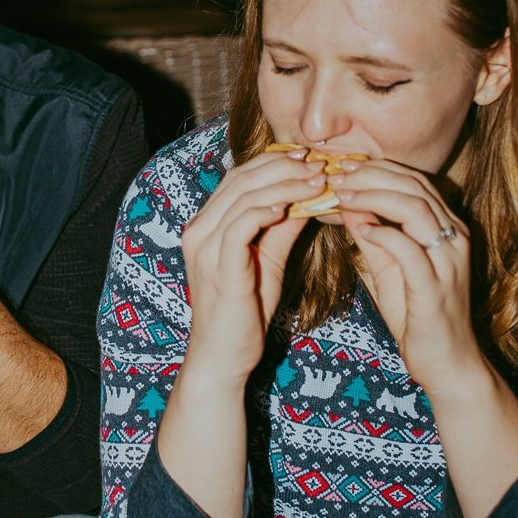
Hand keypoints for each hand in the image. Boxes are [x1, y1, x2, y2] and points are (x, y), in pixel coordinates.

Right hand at [179, 146, 316, 382]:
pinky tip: (291, 206)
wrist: (223, 358)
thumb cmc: (244, 314)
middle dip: (283, 166)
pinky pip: (241, 225)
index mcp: (206, 225)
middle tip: (319, 162)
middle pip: (241, 179)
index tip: (309, 158)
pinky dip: (266, 210)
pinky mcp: (218, 266)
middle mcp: (198, 230)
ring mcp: (204, 247)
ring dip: (284, 184)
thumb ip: (281, 230)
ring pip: (243, 197)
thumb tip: (307, 199)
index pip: (239, 178)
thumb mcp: (267, 262)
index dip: (274, 163)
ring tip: (316, 180)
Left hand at [324, 159, 479, 391]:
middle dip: (372, 175)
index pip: (415, 181)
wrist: (446, 363)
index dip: (379, 168)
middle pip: (415, 187)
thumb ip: (373, 238)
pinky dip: (383, 233)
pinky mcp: (436, 287)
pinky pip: (410, 250)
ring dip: (374, 197)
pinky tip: (360, 228)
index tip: (344, 165)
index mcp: (446, 229)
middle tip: (337, 172)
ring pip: (415, 209)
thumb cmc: (417, 316)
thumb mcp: (389, 269)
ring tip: (342, 195)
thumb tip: (349, 206)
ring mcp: (449, 262)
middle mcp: (454, 238)